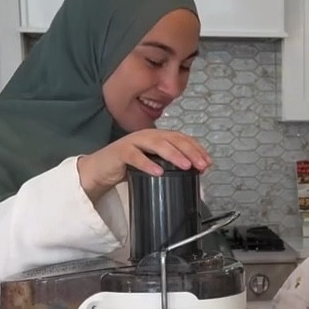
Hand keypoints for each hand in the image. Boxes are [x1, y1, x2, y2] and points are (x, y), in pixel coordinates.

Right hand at [78, 129, 211, 202]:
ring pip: (157, 144)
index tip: (208, 162)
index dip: (196, 148)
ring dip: (173, 154)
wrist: (100, 170)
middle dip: (190, 151)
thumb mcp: (153, 165)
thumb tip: (195, 173)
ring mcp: (134, 142)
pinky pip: (135, 156)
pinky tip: (158, 172)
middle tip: (202, 164)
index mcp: (157, 137)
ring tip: (186, 165)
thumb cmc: (128, 167)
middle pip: (173, 139)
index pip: (182, 139)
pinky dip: (147, 164)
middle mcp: (148, 136)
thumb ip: (170, 166)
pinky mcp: (121, 152)